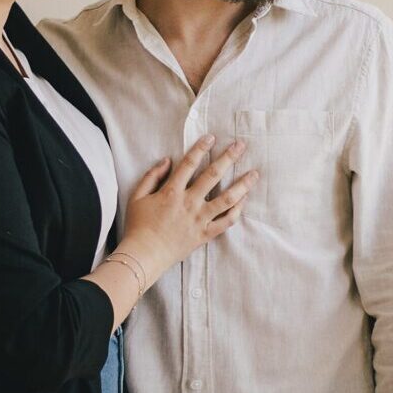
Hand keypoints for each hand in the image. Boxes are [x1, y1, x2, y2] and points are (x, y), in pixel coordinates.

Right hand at [119, 136, 255, 270]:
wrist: (144, 255)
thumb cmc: (138, 226)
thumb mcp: (137, 196)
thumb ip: (152, 176)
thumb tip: (167, 160)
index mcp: (171, 192)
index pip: (189, 163)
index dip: (201, 148)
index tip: (212, 137)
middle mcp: (189, 203)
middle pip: (213, 175)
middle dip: (228, 158)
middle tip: (241, 145)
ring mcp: (199, 219)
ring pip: (226, 199)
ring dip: (242, 185)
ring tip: (254, 173)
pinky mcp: (205, 235)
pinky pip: (226, 222)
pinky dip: (237, 210)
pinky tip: (244, 200)